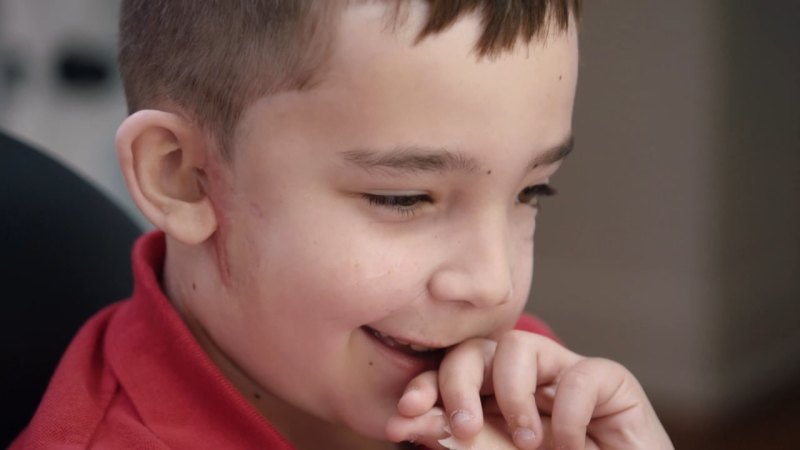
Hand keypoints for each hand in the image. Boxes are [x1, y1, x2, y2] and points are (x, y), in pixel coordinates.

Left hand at [386, 331, 672, 448]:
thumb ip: (458, 443)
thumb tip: (406, 424)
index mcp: (493, 400)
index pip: (449, 374)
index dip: (425, 385)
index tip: (404, 413)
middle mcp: (525, 380)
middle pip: (476, 350)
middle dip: (458, 382)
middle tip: (463, 429)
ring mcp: (564, 375)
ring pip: (519, 345)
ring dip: (513, 394)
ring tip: (527, 442)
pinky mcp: (610, 380)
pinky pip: (579, 375)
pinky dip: (568, 415)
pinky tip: (571, 445)